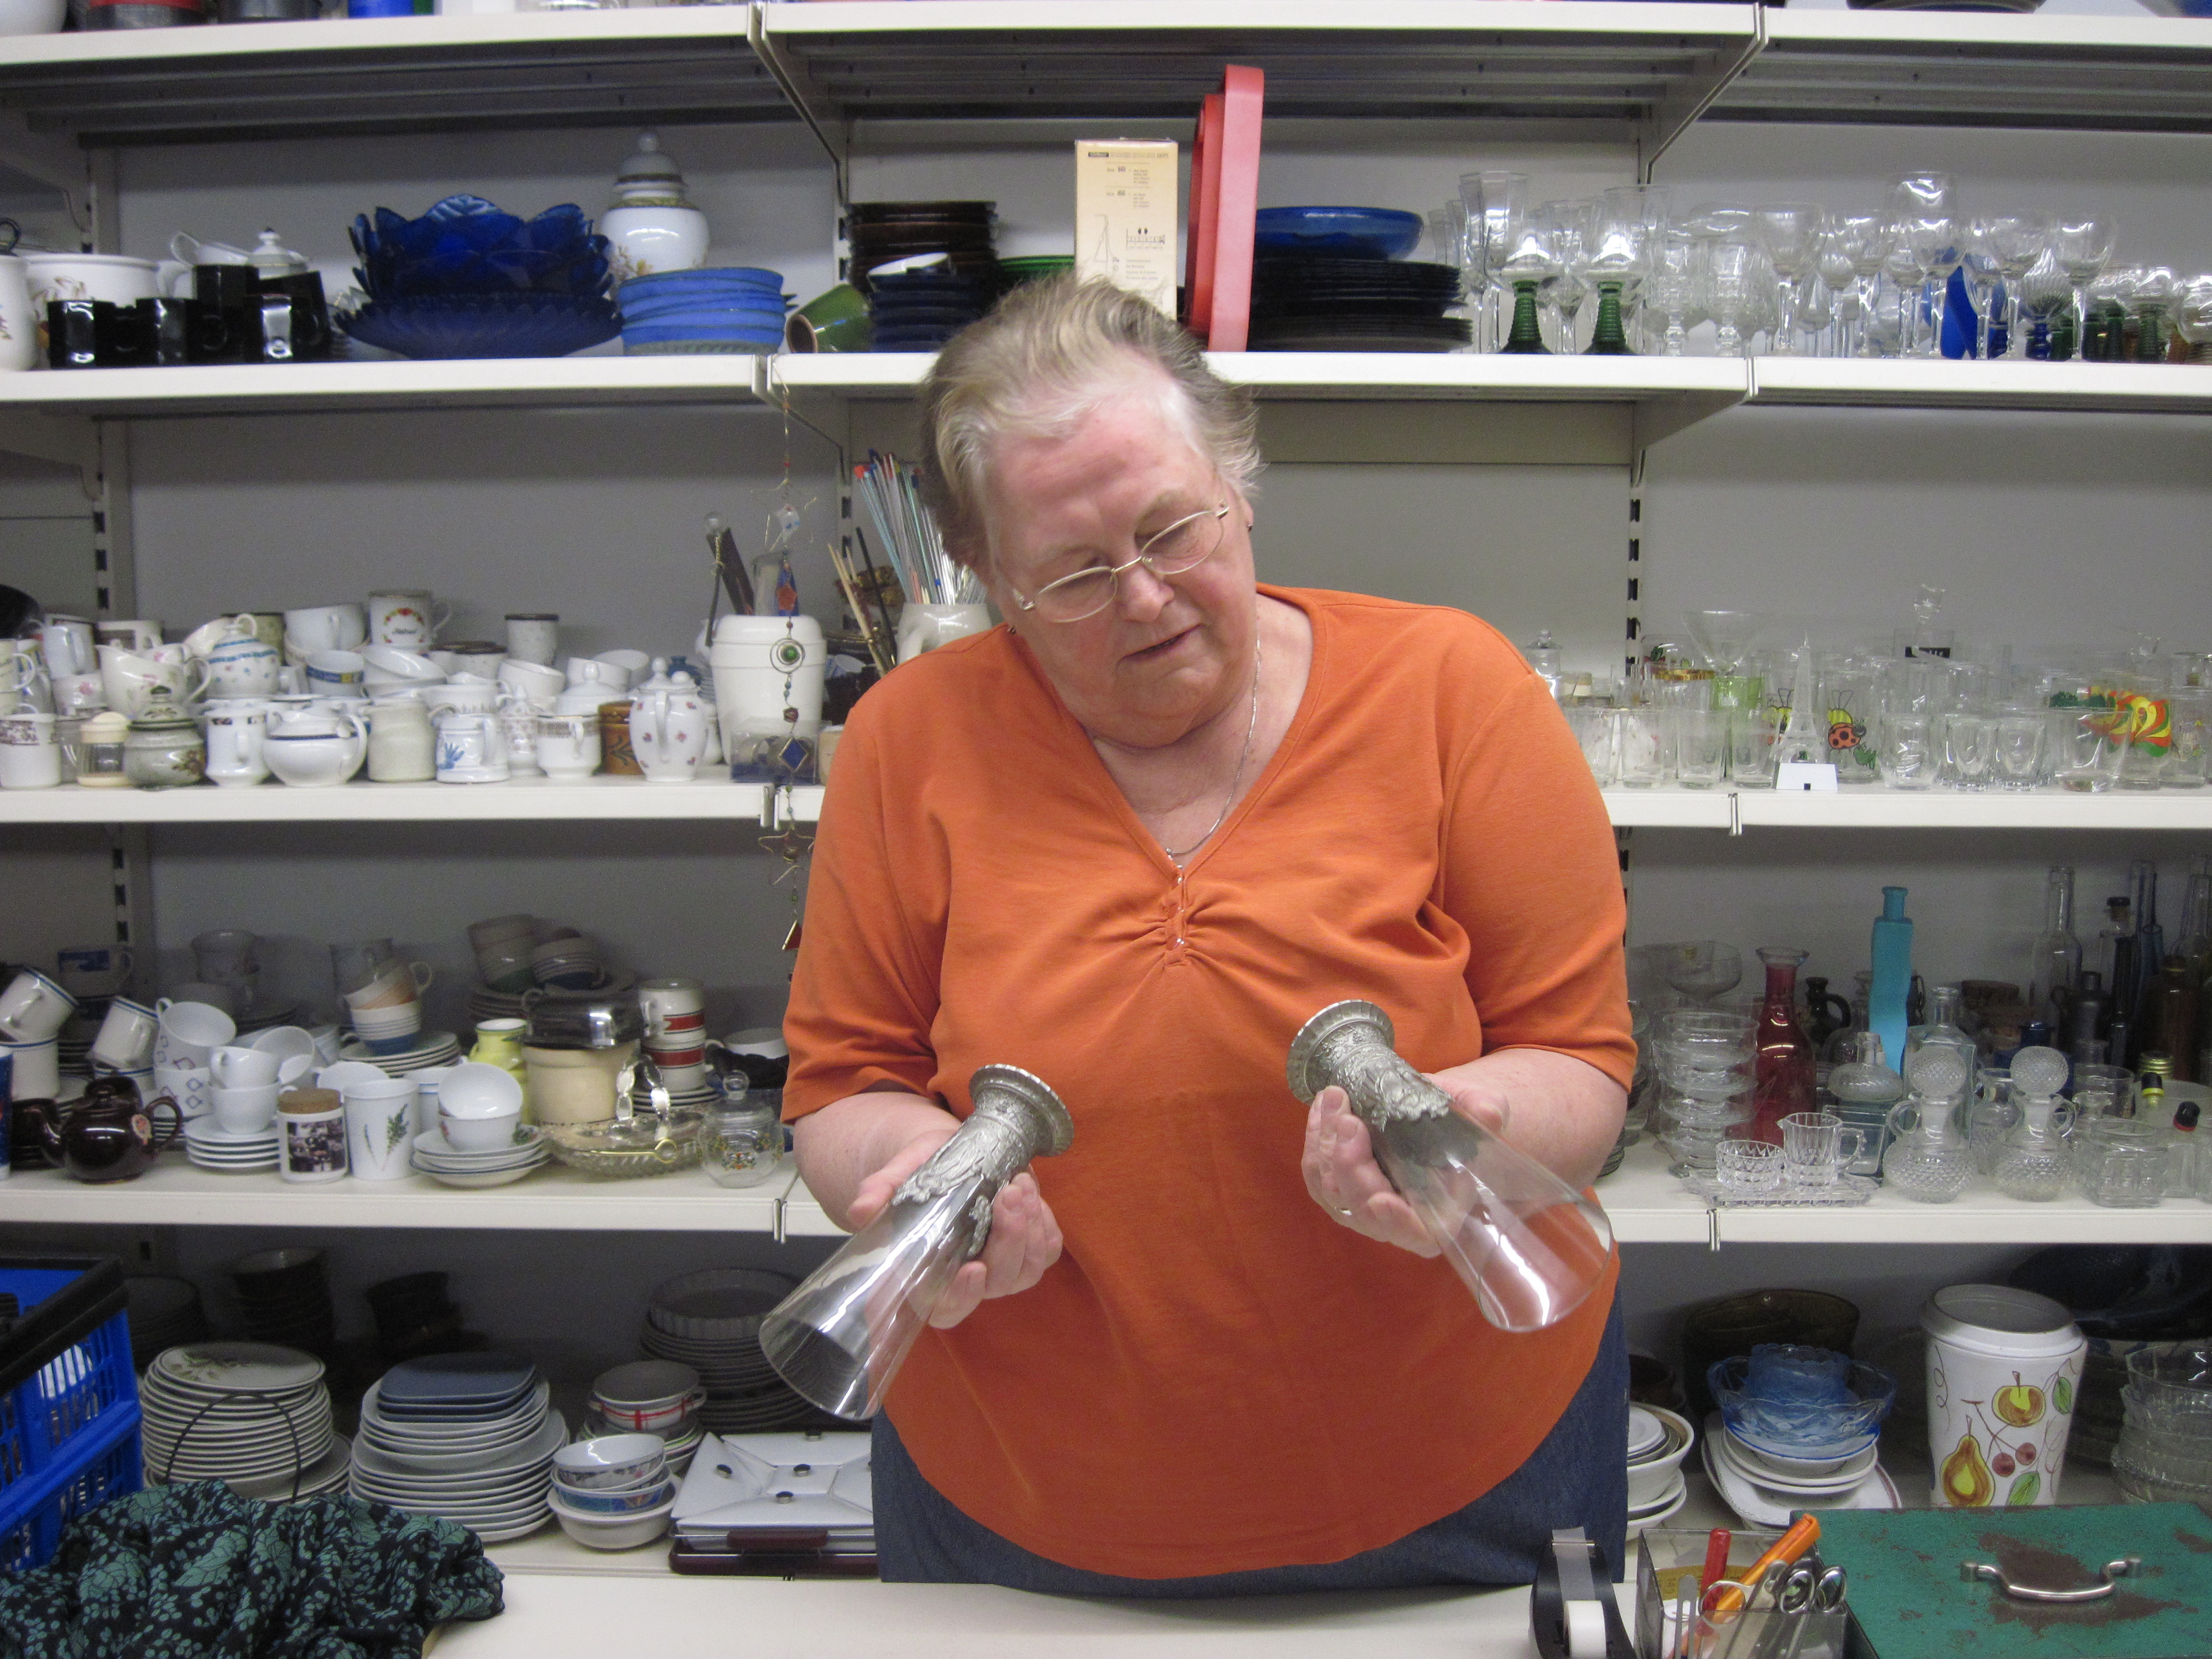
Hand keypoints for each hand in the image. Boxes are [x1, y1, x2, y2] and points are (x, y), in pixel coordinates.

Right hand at [848, 1129, 1064, 1330]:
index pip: (947, 1308)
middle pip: (998, 1282)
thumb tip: (861, 1211)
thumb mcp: (897, 1174)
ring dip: (1028, 1227)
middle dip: (1009, 1240)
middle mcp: (969, 1278)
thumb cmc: (920, 1172)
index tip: (972, 1268)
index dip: (963, 1297)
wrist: (949, 1151)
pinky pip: (1047, 1249)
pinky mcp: (1028, 1247)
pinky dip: (1043, 1222)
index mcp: (932, 1276)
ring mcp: (1002, 1266)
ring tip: (1019, 1184)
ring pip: (1028, 1268)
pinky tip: (1030, 1194)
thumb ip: (880, 1192)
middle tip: (1007, 1194)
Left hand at [1302, 1079, 1510, 1256]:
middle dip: (1350, 1164)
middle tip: (1349, 1119)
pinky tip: (1323, 1108)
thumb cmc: (1463, 1119)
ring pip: (1332, 1190)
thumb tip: (1487, 1113)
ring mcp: (1365, 1207)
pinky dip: (1316, 1140)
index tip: (1382, 1201)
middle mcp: (1399, 1220)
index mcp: (1442, 1214)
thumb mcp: (1482, 1107)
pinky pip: (1318, 1173)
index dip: (1397, 1223)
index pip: (1418, 1234)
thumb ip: (1485, 1111)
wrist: (1435, 1114)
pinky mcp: (1342, 1188)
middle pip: (1363, 1208)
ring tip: (1334, 1099)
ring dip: (1326, 1145)